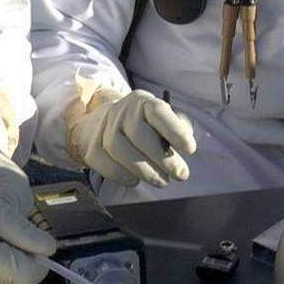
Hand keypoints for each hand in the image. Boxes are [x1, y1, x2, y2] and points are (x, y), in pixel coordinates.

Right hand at [68, 89, 195, 187]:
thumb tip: (186, 144)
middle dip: (163, 158)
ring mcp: (103, 128)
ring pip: (119, 149)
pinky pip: (105, 164)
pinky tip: (136, 179)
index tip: (191, 149)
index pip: (157, 112)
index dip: (175, 131)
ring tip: (162, 181)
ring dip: (145, 170)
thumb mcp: (163, 120)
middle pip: (138, 134)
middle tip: (180, 174)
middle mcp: (121, 111)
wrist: (104, 123)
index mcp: (143, 102)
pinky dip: (123, 176)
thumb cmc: (144, 126)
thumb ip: (177, 129)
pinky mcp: (92, 147)